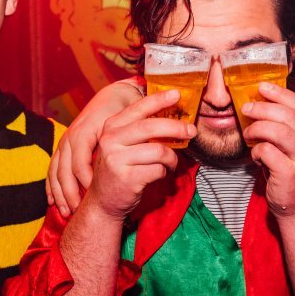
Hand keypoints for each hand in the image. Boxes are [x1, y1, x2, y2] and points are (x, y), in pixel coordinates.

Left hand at [48, 78, 147, 216]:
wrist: (121, 96)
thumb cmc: (114, 123)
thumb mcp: (100, 145)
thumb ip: (94, 163)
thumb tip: (92, 187)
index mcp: (68, 144)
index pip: (54, 172)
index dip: (54, 192)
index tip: (60, 210)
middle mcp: (67, 140)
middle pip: (58, 174)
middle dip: (62, 196)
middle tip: (69, 214)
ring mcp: (74, 135)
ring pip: (67, 169)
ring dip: (72, 190)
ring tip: (79, 206)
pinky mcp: (85, 130)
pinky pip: (81, 159)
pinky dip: (84, 176)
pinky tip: (90, 188)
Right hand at [82, 92, 194, 220]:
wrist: (103, 201)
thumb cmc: (120, 169)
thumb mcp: (122, 144)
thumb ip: (139, 130)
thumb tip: (171, 115)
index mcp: (111, 127)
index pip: (138, 108)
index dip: (159, 99)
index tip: (177, 94)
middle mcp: (111, 140)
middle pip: (152, 127)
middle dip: (177, 128)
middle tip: (191, 131)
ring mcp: (117, 159)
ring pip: (159, 151)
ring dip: (172, 158)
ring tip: (171, 163)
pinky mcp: (127, 178)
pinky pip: (158, 170)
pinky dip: (165, 172)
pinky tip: (161, 174)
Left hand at [242, 81, 294, 219]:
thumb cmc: (288, 170)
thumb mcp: (291, 145)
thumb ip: (283, 125)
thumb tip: (260, 102)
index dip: (280, 93)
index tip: (262, 87)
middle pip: (288, 116)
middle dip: (263, 108)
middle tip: (247, 108)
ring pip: (279, 131)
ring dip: (257, 128)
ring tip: (247, 133)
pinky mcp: (291, 173)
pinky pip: (268, 151)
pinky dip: (256, 150)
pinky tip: (254, 155)